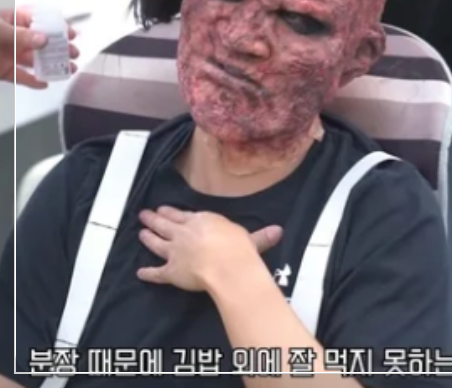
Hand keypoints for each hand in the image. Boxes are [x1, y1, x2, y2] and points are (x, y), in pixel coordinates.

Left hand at [0, 7, 78, 88]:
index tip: (70, 33)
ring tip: (68, 69)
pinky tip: (44, 83)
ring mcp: (7, 54)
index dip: (55, 25)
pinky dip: (33, 81)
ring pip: (34, 60)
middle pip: (40, 42)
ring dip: (52, 65)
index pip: (36, 19)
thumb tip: (43, 38)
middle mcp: (10, 37)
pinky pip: (21, 77)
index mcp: (8, 20)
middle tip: (73, 53)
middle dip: (59, 48)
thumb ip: (20, 35)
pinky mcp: (3, 71)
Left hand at [137, 207, 282, 292]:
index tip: (165, 209)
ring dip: (148, 238)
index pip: (183, 215)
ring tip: (140, 233)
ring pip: (157, 243)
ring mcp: (175, 251)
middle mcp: (185, 233)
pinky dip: (148, 273)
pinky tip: (140, 273)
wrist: (226, 265)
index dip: (173, 213)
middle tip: (144, 215)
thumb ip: (261, 237)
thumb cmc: (238, 248)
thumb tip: (278, 232)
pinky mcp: (171, 271)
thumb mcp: (251, 239)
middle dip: (154, 219)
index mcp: (202, 221)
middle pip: (165, 224)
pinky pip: (156, 272)